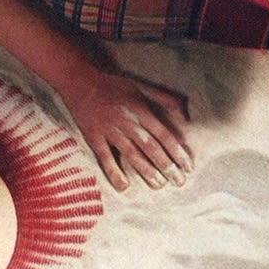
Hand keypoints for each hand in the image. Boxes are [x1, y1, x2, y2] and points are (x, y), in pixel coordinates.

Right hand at [58, 66, 192, 190]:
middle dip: (167, 167)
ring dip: (147, 172)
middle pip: (152, 149)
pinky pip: (105, 158)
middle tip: (179, 182)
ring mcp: (111, 131)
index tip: (188, 167)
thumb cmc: (113, 84)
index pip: (164, 136)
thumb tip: (185, 113)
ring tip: (159, 186)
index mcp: (141, 111)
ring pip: (132, 155)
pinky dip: (113, 172)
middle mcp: (128, 123)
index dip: (177, 153)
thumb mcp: (141, 86)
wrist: (80, 82)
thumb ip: (164, 98)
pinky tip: (123, 186)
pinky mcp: (94, 138)